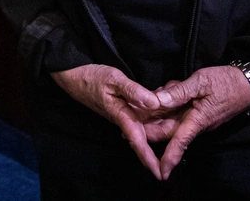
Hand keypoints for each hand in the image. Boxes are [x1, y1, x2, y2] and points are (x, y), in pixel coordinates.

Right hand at [51, 64, 164, 179]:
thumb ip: (134, 91)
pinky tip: (164, 113)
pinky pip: (141, 118)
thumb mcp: (114, 79)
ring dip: (158, 133)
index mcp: (122, 116)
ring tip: (175, 136)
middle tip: (173, 161)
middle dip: (157, 152)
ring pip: (144, 129)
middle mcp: (124, 119)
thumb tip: (155, 103)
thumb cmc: (92, 78)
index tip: (159, 174)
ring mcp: (123, 115)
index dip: (148, 159)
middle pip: (144, 140)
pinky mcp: (123, 108)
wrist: (74, 76)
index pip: (137, 142)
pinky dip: (154, 118)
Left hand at [150, 65, 249, 178]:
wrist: (247, 83)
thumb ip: (179, 91)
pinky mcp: (196, 112)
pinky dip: (168, 102)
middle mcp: (196, 123)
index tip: (160, 171)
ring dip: (157, 113)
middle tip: (127, 123)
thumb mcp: (201, 81)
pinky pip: (177, 111)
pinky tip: (165, 90)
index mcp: (198, 119)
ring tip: (140, 103)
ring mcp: (196, 118)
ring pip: (170, 120)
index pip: (180, 141)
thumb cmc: (225, 81)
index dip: (169, 156)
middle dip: (148, 129)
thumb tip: (158, 100)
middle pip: (167, 130)